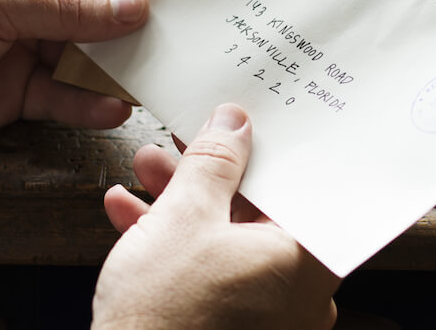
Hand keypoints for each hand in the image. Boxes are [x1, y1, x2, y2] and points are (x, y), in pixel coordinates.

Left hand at [0, 0, 146, 155]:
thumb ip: (65, 7)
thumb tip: (131, 5)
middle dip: (130, 13)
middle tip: (180, 23)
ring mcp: (16, 44)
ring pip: (82, 51)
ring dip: (114, 63)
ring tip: (153, 70)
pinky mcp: (11, 92)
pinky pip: (61, 96)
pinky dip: (86, 102)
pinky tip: (111, 106)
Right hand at [93, 104, 339, 329]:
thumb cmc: (165, 314)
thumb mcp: (183, 216)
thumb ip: (214, 163)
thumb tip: (234, 125)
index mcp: (306, 263)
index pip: (304, 189)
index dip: (270, 151)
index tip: (243, 130)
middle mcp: (298, 296)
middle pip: (260, 214)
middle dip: (212, 174)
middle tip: (184, 144)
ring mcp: (266, 320)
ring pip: (228, 242)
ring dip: (184, 202)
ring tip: (147, 169)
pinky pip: (212, 276)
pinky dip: (176, 245)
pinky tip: (130, 213)